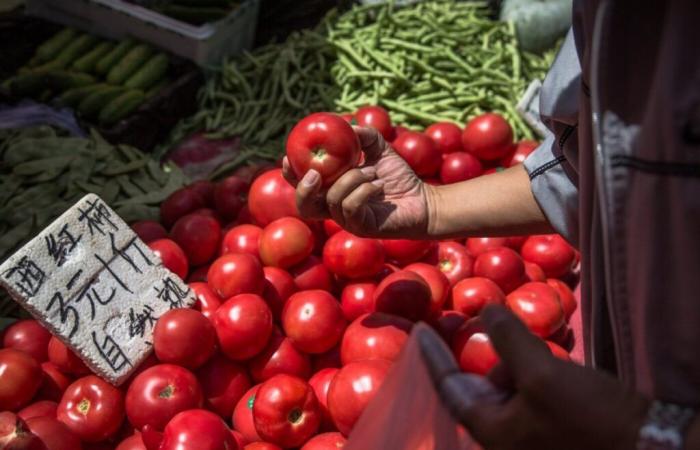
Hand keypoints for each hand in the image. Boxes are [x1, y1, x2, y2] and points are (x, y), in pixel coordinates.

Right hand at [282, 127, 430, 237]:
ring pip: (332, 200)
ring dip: (351, 179)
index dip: (290, 174)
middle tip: (314, 172)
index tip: (288, 156)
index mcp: (332, 190)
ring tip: (372, 171)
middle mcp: (335, 209)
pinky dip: (363, 190)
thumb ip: (362, 136)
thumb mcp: (379, 150)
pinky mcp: (362, 227)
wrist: (423, 201)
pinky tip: (379, 184)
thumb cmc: (399, 176)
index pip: (302, 186)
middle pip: (304, 206)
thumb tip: (346, 124)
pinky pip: (350, 207)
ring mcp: (348, 220)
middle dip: (304, 189)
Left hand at [422, 306, 649, 449]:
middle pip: (479, 387)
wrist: (650, 446)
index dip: (432, 357)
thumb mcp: (542, 374)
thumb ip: (508, 340)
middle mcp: (504, 438)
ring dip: (515, 363)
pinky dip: (531, 371)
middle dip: (487, 356)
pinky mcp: (551, 428)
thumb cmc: (588, 418)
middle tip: (494, 327)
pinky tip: (548, 359)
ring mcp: (528, 435)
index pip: (449, 389)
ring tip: (533, 346)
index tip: (419, 330)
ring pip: (507, 388)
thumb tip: (488, 311)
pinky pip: (529, 393)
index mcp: (491, 433)